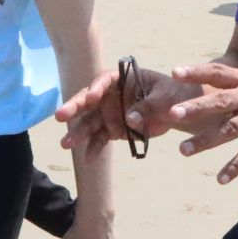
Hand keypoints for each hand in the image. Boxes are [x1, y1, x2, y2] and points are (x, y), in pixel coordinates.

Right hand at [55, 65, 198, 157]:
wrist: (177, 112)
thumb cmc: (173, 95)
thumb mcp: (165, 97)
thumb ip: (148, 105)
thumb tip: (130, 119)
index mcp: (123, 78)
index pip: (104, 80)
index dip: (96, 87)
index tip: (91, 96)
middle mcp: (110, 94)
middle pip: (88, 99)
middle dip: (74, 107)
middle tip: (60, 116)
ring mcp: (109, 113)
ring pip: (90, 122)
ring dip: (77, 132)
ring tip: (65, 144)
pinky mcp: (113, 130)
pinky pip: (100, 139)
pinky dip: (94, 149)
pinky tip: (88, 160)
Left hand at [166, 63, 237, 183]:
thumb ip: (230, 84)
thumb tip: (197, 79)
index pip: (219, 73)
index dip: (197, 72)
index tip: (175, 72)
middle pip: (221, 102)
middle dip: (196, 108)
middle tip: (173, 114)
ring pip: (229, 130)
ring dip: (205, 141)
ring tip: (183, 150)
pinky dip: (234, 167)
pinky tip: (220, 179)